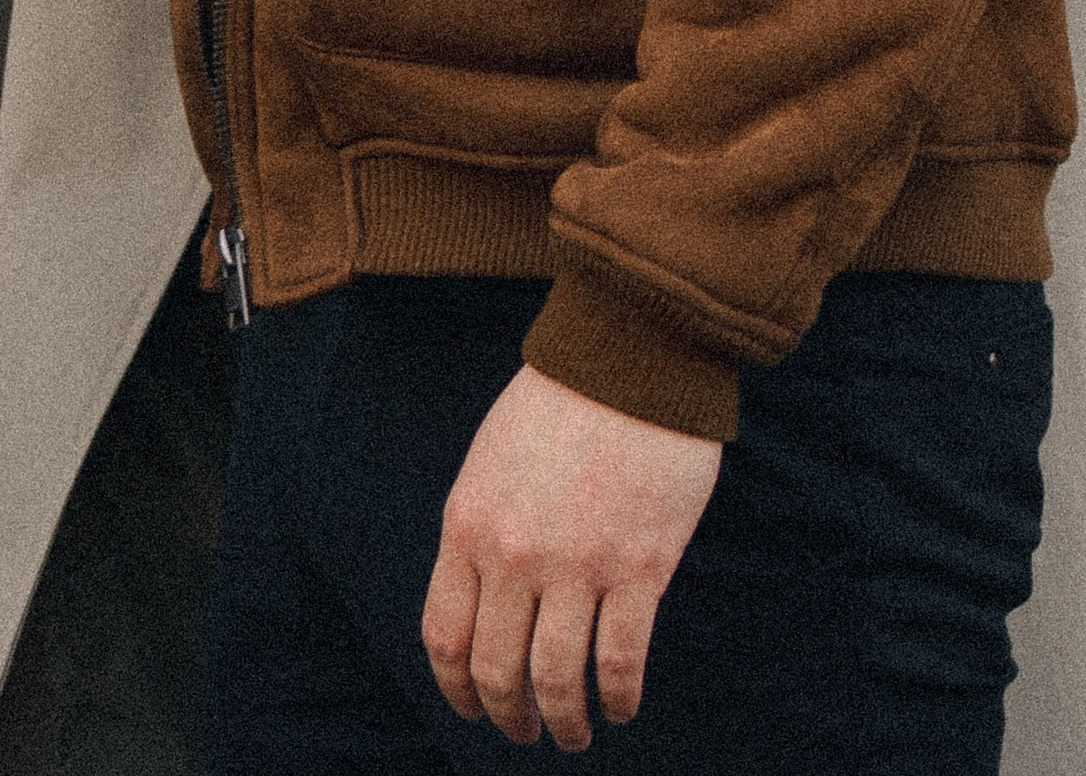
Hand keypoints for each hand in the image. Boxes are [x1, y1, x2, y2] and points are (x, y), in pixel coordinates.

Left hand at [422, 365, 721, 750]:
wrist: (634, 351)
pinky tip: (622, 707)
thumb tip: (482, 601)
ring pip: (557, 680)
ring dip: (564, 723)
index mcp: (469, 527)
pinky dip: (619, 697)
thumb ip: (480, 530)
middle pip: (497, 672)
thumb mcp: (491, 459)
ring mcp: (578, 565)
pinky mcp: (640, 566)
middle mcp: (514, 555)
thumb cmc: (564, 398)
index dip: (457, 690)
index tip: (475, 707)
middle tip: (526, 732)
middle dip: (509, 717)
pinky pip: (621, 660)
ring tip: (576, 735)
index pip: (445, 640)